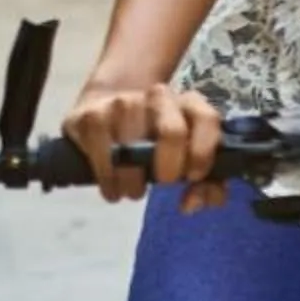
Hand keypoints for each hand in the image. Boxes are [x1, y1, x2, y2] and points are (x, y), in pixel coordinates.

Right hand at [63, 77, 228, 210]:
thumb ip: (207, 186)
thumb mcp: (188, 160)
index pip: (207, 120)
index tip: (193, 177)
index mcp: (189, 104)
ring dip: (133, 181)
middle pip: (173, 132)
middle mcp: (158, 96)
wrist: (107, 112)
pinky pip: (102, 153)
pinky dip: (108, 179)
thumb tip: (190, 203)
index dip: (203, 153)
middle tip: (162, 182)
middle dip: (170, 168)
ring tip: (132, 190)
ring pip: (133, 148)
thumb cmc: (156, 145)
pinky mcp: (92, 114)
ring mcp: (122, 102)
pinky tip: (112, 187)